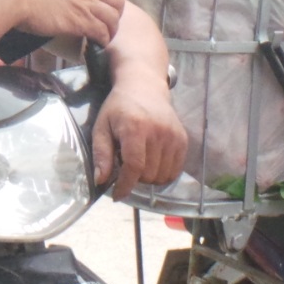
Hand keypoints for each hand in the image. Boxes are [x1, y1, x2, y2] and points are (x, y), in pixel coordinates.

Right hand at [0, 0, 126, 45]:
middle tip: (107, 30)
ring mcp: (82, 5)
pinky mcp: (78, 21)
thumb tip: (48, 1)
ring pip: (113, 18)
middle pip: (117, 1)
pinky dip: (102, 40)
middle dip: (116, 17)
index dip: (106, 5)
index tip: (100, 17)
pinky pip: (102, 32)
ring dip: (111, 32)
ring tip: (103, 41)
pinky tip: (96, 46)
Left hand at [92, 77, 186, 200]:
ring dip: (149, 176)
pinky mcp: (183, 140)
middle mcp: (159, 132)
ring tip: (140, 160)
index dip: (125, 185)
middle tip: (126, 163)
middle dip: (134, 177)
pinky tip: (153, 161)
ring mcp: (174, 136)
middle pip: (148, 174)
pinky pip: (174, 171)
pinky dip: (162, 173)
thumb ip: (101, 154)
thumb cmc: (118, 109)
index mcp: (135, 128)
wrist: (143, 87)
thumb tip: (100, 181)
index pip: (134, 166)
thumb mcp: (101, 127)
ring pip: (162, 176)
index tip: (118, 195)